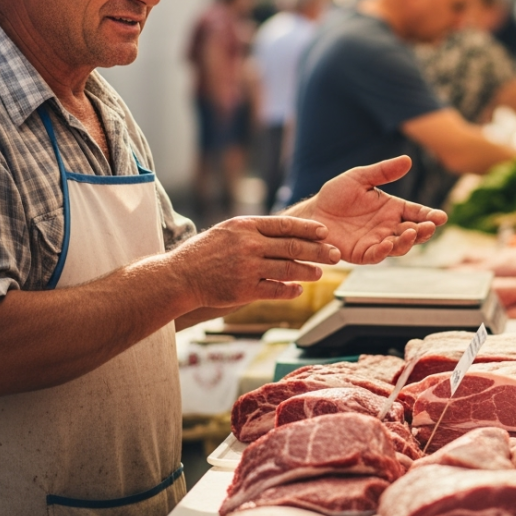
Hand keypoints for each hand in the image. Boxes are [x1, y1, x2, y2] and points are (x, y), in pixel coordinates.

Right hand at [170, 215, 339, 306]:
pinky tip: (298, 289)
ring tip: (319, 273)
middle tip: (336, 254)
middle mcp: (249, 245)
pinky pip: (276, 289)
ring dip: (308, 272)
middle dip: (319, 251)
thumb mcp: (228, 230)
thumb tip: (285, 230)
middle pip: (293, 247)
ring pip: (289, 269)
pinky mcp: (244, 290)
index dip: (309, 228)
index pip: (285, 225)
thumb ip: (255, 229)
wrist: (180, 276)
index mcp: (246, 226)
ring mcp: (247, 268)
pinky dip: (290, 290)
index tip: (325, 232)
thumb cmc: (205, 252)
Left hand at [294, 155, 447, 263]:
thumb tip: (408, 160)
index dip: (430, 216)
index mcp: (392, 208)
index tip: (441, 216)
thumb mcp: (360, 178)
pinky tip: (388, 244)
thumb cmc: (336, 195)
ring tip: (412, 233)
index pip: (417, 213)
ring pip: (400, 246)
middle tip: (430, 226)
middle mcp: (388, 227)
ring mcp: (377, 241)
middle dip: (424, 230)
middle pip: (413, 232)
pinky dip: (384, 251)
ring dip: (408, 241)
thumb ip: (383, 171)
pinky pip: (377, 255)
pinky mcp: (362, 253)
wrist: (313, 213)